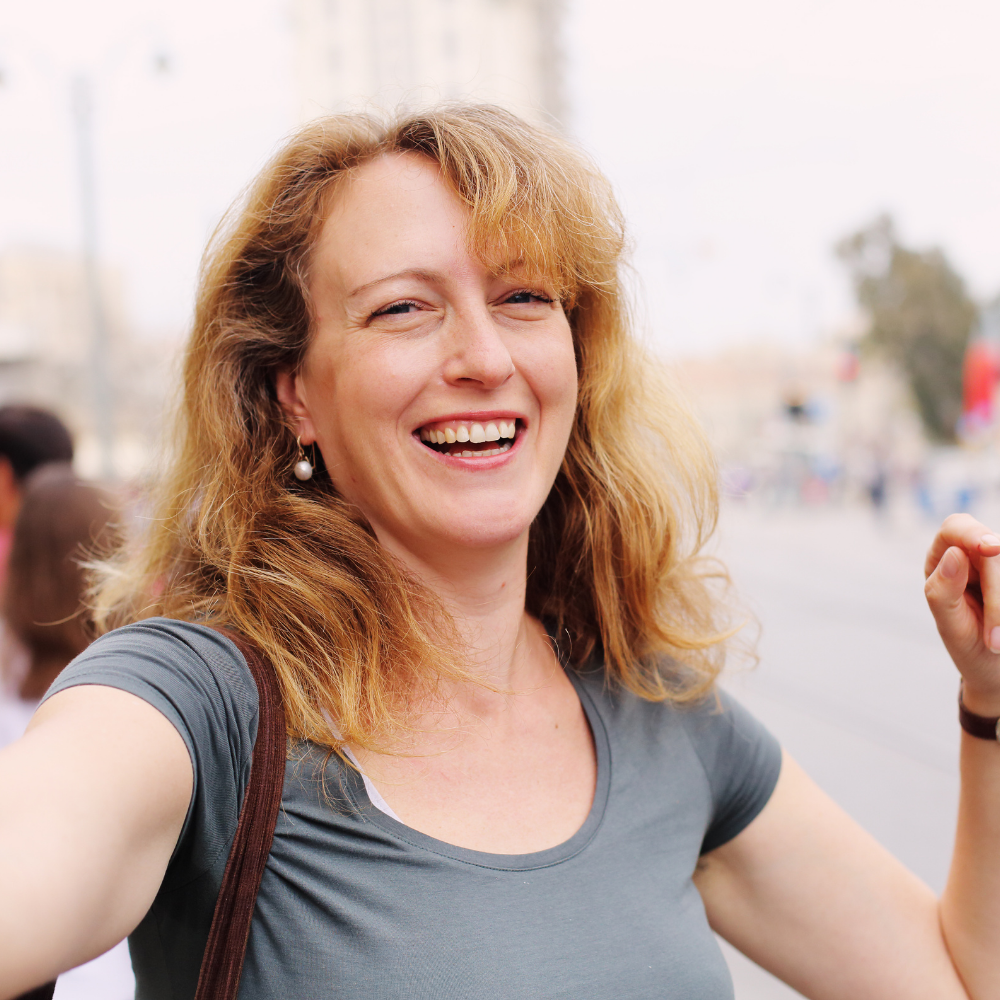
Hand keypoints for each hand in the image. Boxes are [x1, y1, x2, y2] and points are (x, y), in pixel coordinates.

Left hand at [925, 513, 999, 715]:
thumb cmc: (966, 644)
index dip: (973, 533)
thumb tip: (954, 553)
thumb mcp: (949, 623)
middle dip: (996, 594)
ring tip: (996, 644)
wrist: (995, 669)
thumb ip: (944, 589)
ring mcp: (999, 568)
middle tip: (994, 639)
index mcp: (944, 558)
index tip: (991, 549)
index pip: (956, 527)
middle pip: (993, 552)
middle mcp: (974, 555)